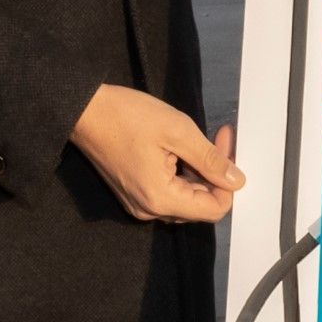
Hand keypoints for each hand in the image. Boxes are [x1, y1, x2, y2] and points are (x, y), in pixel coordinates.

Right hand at [73, 83, 243, 222]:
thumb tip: (237, 180)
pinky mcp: (132, 193)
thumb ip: (210, 159)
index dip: (227, 183)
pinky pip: (167, 193)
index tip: (225, 148)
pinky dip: (181, 175)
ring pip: (184, 199)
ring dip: (198, 174)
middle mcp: (148, 210)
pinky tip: (180, 150)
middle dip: (214, 174)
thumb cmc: (127, 116)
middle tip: (217, 138)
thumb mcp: (177, 131)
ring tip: (198, 141)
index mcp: (160, 199)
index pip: (213, 210)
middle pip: (199, 205)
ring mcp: (138, 204)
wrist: (84, 111)